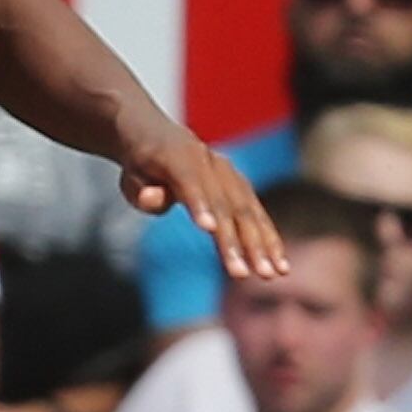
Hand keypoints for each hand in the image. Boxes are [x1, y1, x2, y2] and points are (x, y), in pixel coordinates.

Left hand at [116, 117, 288, 280]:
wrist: (159, 136)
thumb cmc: (142, 166)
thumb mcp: (131, 176)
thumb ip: (142, 190)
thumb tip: (152, 197)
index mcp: (179, 155)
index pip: (190, 181)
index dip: (200, 203)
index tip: (209, 230)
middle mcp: (210, 162)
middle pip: (225, 203)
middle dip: (235, 240)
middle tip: (241, 274)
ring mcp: (230, 174)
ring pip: (247, 211)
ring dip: (261, 245)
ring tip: (269, 274)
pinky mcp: (241, 188)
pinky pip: (257, 215)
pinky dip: (269, 240)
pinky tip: (280, 265)